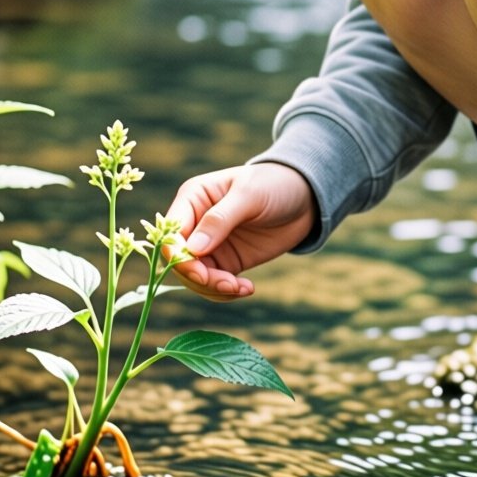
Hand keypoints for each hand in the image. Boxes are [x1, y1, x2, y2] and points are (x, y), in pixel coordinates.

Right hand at [160, 162, 317, 301]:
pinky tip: (247, 288)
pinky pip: (215, 284)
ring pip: (195, 278)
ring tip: (241, 287)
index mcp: (192, 199)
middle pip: (180, 262)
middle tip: (229, 285)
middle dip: (200, 279)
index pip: (171, 235)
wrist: (305, 198)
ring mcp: (210, 245)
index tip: (202, 274)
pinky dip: (226, 292)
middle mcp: (195, 223)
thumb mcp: (249, 195)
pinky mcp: (226, 261)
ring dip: (214, 289)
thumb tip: (192, 250)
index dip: (180, 258)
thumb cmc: (274, 184)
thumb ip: (220, 219)